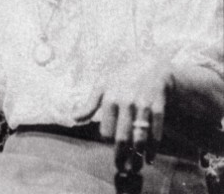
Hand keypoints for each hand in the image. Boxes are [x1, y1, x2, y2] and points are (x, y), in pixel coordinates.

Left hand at [73, 57, 175, 172]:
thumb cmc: (121, 77)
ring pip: (140, 137)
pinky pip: (156, 131)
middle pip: (122, 137)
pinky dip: (154, 147)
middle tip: (122, 168)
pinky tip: (150, 157)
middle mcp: (125, 101)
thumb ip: (89, 104)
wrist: (151, 65)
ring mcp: (143, 104)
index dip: (108, 141)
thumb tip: (74, 119)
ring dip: (138, 156)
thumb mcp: (102, 85)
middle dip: (122, 156)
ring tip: (136, 167)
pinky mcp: (158, 106)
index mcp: (109, 97)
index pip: (106, 130)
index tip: (111, 148)